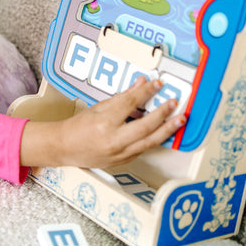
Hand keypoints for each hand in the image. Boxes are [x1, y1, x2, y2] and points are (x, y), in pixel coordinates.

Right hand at [20, 77, 185, 168]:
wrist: (65, 148)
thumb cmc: (78, 127)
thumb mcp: (98, 108)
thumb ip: (121, 98)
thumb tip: (139, 85)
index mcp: (104, 123)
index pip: (130, 103)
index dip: (146, 92)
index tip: (156, 84)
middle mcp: (113, 140)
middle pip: (145, 125)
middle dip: (163, 113)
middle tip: (174, 103)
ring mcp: (120, 153)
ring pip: (150, 141)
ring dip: (167, 129)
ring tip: (179, 119)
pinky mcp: (124, 161)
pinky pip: (144, 149)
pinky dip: (155, 139)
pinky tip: (163, 131)